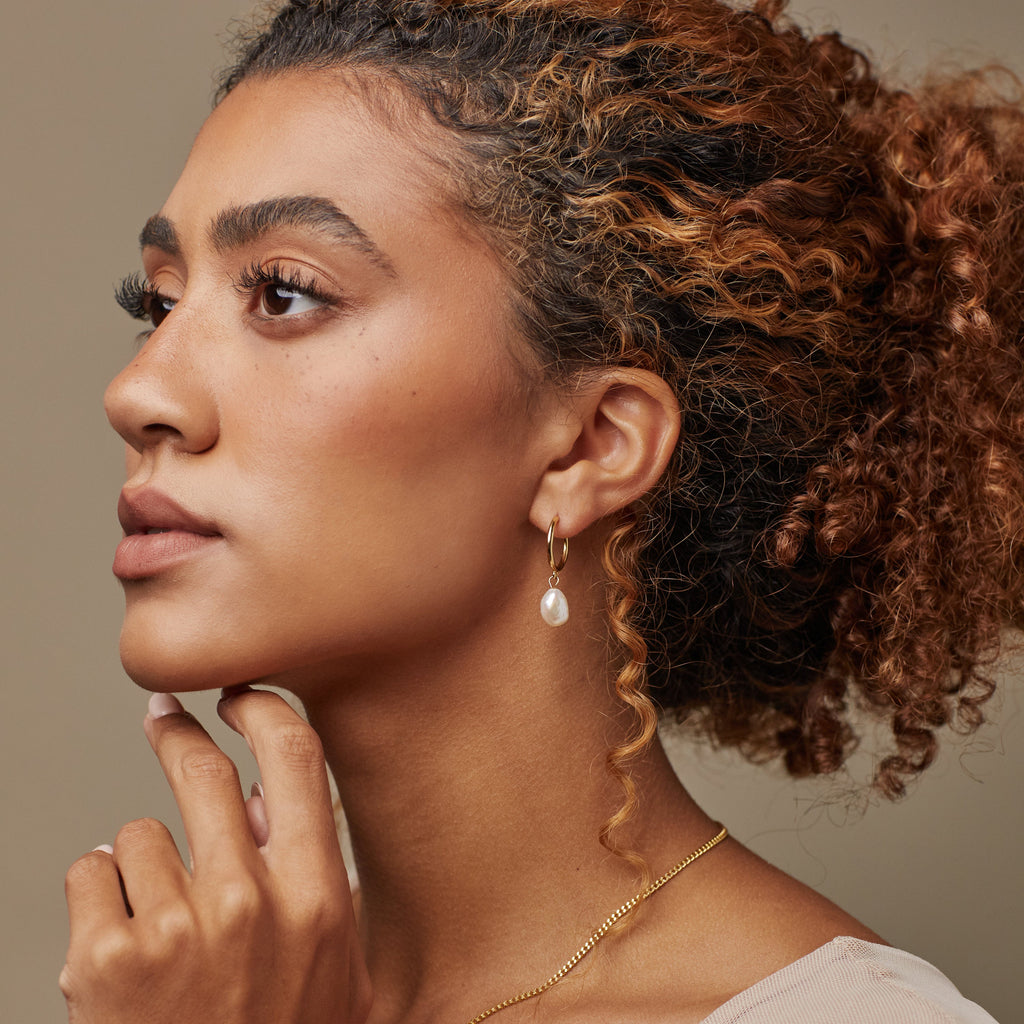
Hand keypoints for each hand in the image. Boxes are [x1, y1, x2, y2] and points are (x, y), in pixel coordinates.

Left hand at [60, 688, 372, 1023]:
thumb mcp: (331, 968)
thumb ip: (316, 877)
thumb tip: (270, 799)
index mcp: (314, 895)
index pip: (294, 756)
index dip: (263, 708)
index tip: (241, 694)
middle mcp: (249, 901)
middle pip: (203, 769)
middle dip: (177, 733)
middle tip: (164, 717)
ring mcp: (175, 927)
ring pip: (139, 831)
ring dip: (141, 862)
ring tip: (155, 923)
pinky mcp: (103, 958)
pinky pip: (91, 870)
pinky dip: (97, 897)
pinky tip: (115, 945)